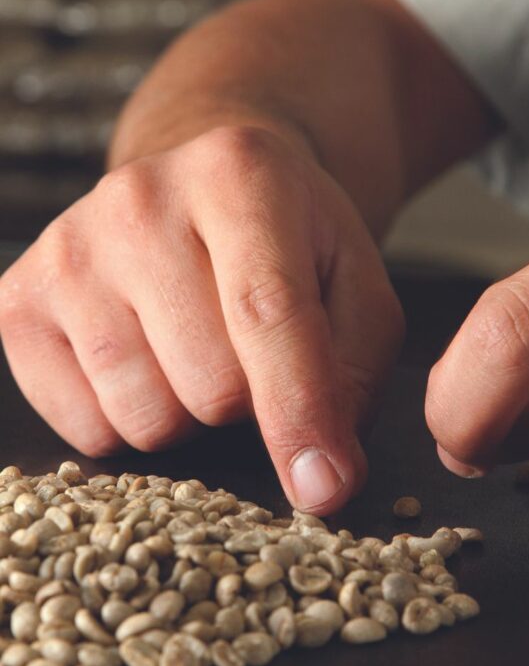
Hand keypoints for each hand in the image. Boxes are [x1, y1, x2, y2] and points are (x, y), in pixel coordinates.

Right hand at [0, 126, 403, 513]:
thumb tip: (324, 482)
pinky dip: (129, 422)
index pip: (268, 315)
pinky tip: (148, 364)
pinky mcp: (19, 301)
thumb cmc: (292, 247)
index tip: (323, 487)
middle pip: (209, 384)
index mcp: (240, 178)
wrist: (205, 193)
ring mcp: (68, 250)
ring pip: (144, 416)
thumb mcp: (356, 291)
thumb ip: (351, 376)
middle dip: (248, 401)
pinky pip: (83, 428)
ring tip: (198, 351)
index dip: (299, 413)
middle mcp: (140, 201)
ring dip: (190, 414)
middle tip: (251, 355)